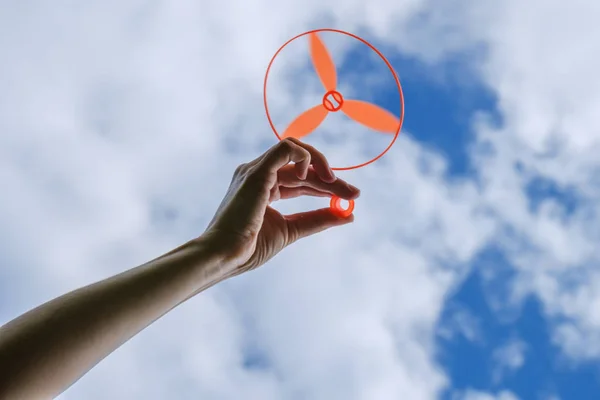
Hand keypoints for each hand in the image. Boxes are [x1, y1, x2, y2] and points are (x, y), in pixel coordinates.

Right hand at [203, 138, 360, 277]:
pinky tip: (313, 177)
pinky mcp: (257, 171)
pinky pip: (285, 148)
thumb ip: (317, 220)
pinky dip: (305, 157)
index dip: (326, 186)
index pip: (301, 180)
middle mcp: (259, 174)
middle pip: (303, 167)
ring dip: (323, 167)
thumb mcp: (291, 230)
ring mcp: (256, 170)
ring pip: (297, 153)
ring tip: (338, 186)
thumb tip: (348, 214)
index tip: (349, 197)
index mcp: (263, 187)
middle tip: (354, 193)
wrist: (225, 256)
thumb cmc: (249, 248)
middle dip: (331, 179)